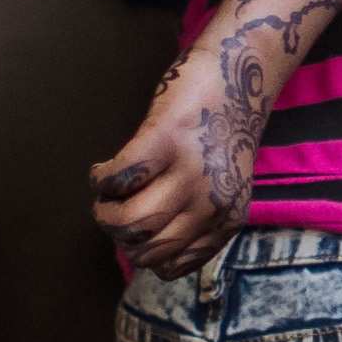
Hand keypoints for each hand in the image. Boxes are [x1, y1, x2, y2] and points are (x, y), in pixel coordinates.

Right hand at [88, 56, 256, 274]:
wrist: (240, 74)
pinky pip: (118, 177)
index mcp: (227, 219)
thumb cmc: (222, 133)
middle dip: (119, 237)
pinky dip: (100, 177)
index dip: (141, 253)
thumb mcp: (223, 189)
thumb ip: (197, 219)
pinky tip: (103, 169)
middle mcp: (212, 202)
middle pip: (147, 250)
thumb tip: (143, 244)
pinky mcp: (165, 138)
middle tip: (113, 211)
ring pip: (131, 222)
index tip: (134, 232)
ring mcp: (189, 171)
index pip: (170, 267)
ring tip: (105, 195)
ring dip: (104, 212)